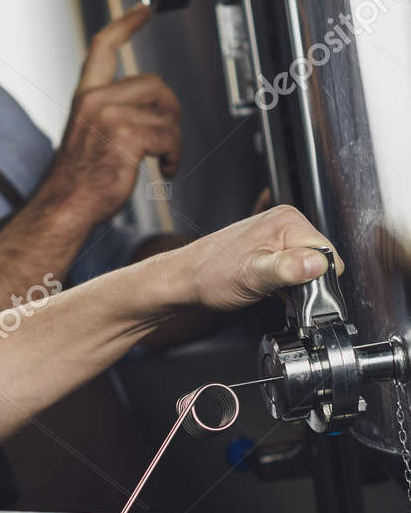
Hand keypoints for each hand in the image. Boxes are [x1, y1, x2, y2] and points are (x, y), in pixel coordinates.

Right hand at [34, 4, 180, 229]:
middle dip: (171, 110)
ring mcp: (110, 118)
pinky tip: (164, 170)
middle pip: (155, 84)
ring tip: (163, 161)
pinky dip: (174, 157)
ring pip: (166, 115)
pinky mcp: (125, 137)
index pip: (104, 46)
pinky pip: (169, 137)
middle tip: (168, 136)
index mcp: (86, 97)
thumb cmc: (78, 181)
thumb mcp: (88, 134)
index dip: (126, 24)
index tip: (144, 10)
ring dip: (173, 142)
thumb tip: (149, 110)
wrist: (64, 208)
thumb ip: (110, 113)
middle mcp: (96, 101)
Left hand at [168, 203, 342, 310]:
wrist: (184, 280)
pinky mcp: (273, 250)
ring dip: (296, 286)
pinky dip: (288, 285)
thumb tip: (315, 264)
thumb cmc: (208, 275)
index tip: (296, 292)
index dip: (317, 279)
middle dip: (307, 283)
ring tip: (270, 289)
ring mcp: (279, 236)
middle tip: (278, 291)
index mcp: (287, 221)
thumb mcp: (251, 276)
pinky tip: (270, 289)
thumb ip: (286, 269)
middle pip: (321, 260)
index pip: (328, 253)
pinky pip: (295, 270)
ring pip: (309, 268)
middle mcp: (286, 223)